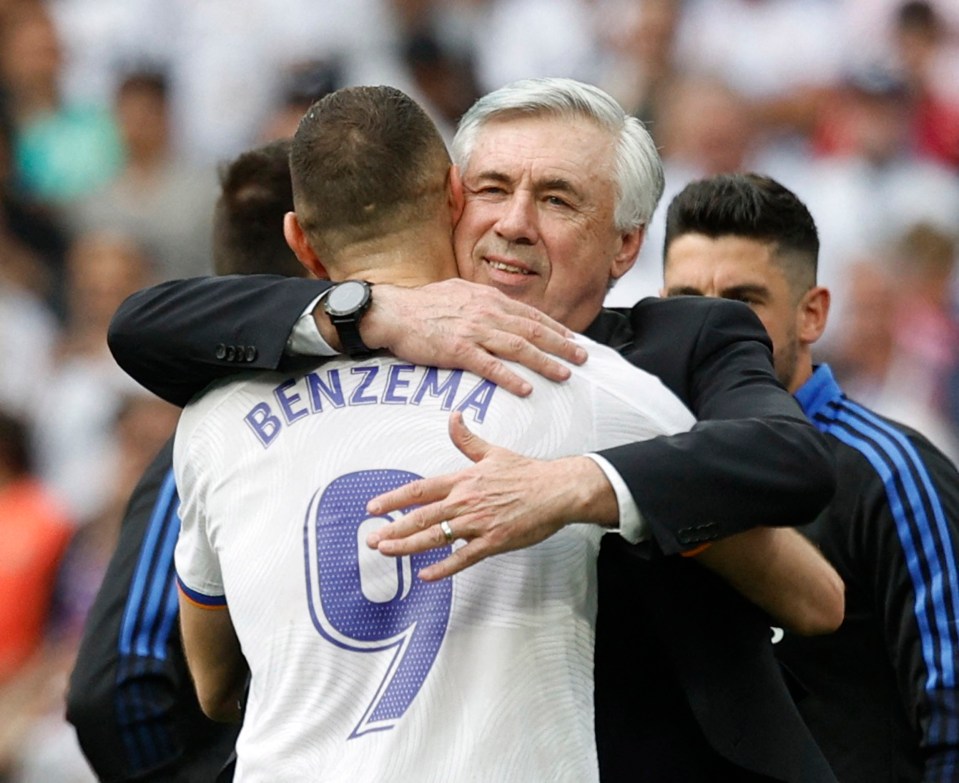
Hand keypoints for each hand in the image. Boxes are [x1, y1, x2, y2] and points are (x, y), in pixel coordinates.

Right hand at [357, 279, 587, 396]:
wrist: (392, 311)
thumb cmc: (422, 305)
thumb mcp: (458, 292)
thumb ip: (482, 302)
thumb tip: (499, 308)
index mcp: (488, 299)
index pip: (530, 315)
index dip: (555, 328)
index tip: (573, 339)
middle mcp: (487, 313)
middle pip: (533, 331)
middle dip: (562, 345)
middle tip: (582, 358)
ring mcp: (474, 331)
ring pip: (519, 348)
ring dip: (545, 362)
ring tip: (564, 374)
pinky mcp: (458, 351)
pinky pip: (491, 367)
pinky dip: (511, 378)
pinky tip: (527, 389)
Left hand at [365, 412, 616, 579]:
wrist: (556, 490)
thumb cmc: (526, 472)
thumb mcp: (492, 452)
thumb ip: (467, 438)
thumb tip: (454, 415)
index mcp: (462, 480)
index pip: (420, 489)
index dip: (394, 498)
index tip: (373, 507)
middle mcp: (465, 501)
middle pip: (421, 516)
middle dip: (393, 528)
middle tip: (371, 538)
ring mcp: (478, 523)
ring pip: (436, 537)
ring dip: (408, 546)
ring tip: (387, 552)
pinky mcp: (493, 542)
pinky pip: (463, 558)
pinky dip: (443, 567)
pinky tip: (426, 575)